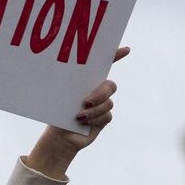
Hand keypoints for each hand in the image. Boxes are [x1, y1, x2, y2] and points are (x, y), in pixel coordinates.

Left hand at [23, 46, 128, 178]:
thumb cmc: (58, 112)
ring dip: (93, 110)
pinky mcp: (104, 118)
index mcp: (86, 81)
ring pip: (108, 103)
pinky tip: (84, 123)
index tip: (126, 50)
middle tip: (86, 101)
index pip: (104, 65)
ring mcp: (102, 105)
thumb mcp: (62, 97)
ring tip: (79, 116)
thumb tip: (71, 80)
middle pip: (110, 85)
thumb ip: (70, 88)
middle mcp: (97, 91)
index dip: (116, 56)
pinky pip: (106, 115)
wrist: (60, 135)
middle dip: (100, 93)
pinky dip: (95, 119)